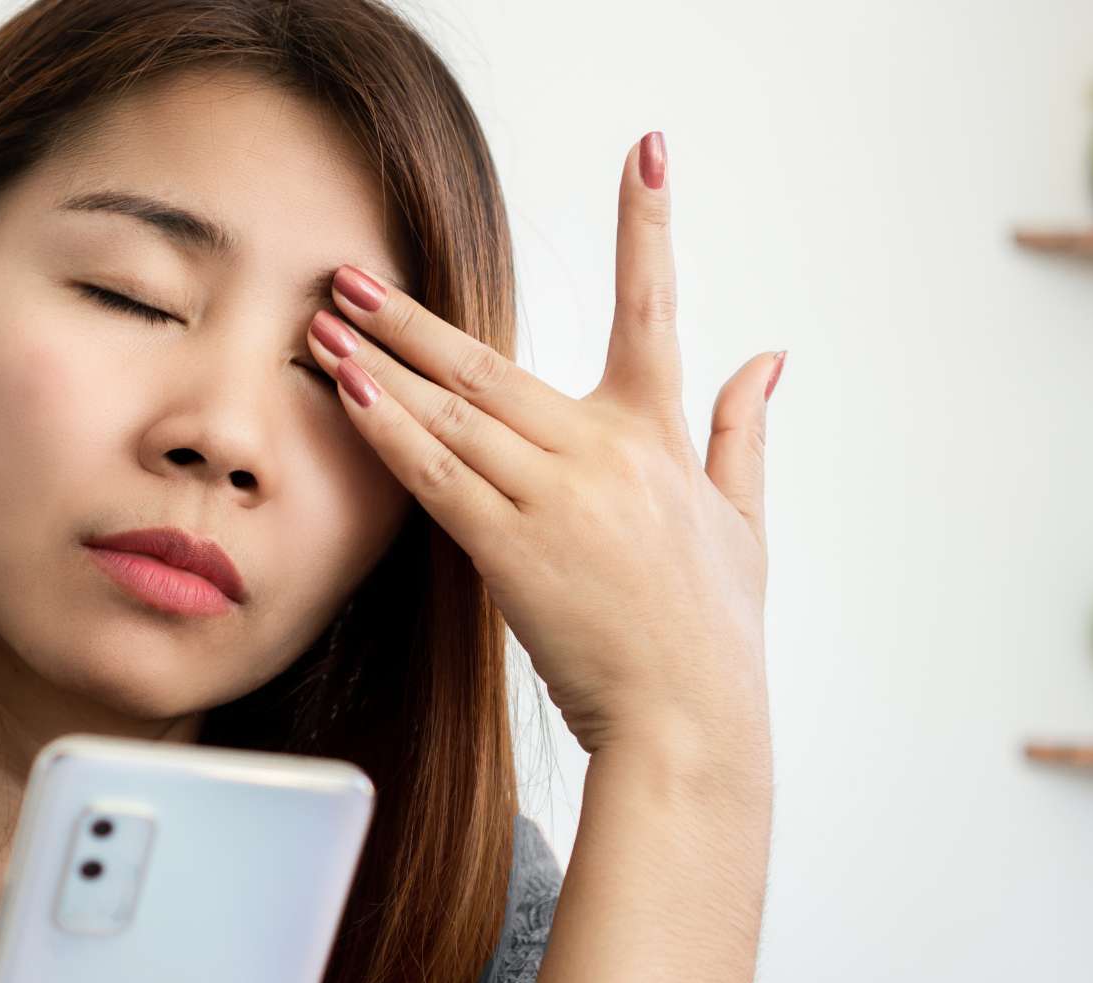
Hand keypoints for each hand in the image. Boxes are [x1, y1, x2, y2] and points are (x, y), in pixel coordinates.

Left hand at [305, 130, 778, 757]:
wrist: (688, 722)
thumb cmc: (712, 632)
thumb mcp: (744, 524)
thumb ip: (744, 431)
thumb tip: (767, 355)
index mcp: (660, 436)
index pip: (657, 309)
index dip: (650, 224)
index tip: (648, 150)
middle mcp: (605, 451)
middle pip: (492, 363)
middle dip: (413, 317)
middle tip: (353, 273)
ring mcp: (556, 497)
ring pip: (453, 411)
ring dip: (380, 365)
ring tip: (324, 324)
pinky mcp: (512, 548)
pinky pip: (437, 475)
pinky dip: (388, 431)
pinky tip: (347, 393)